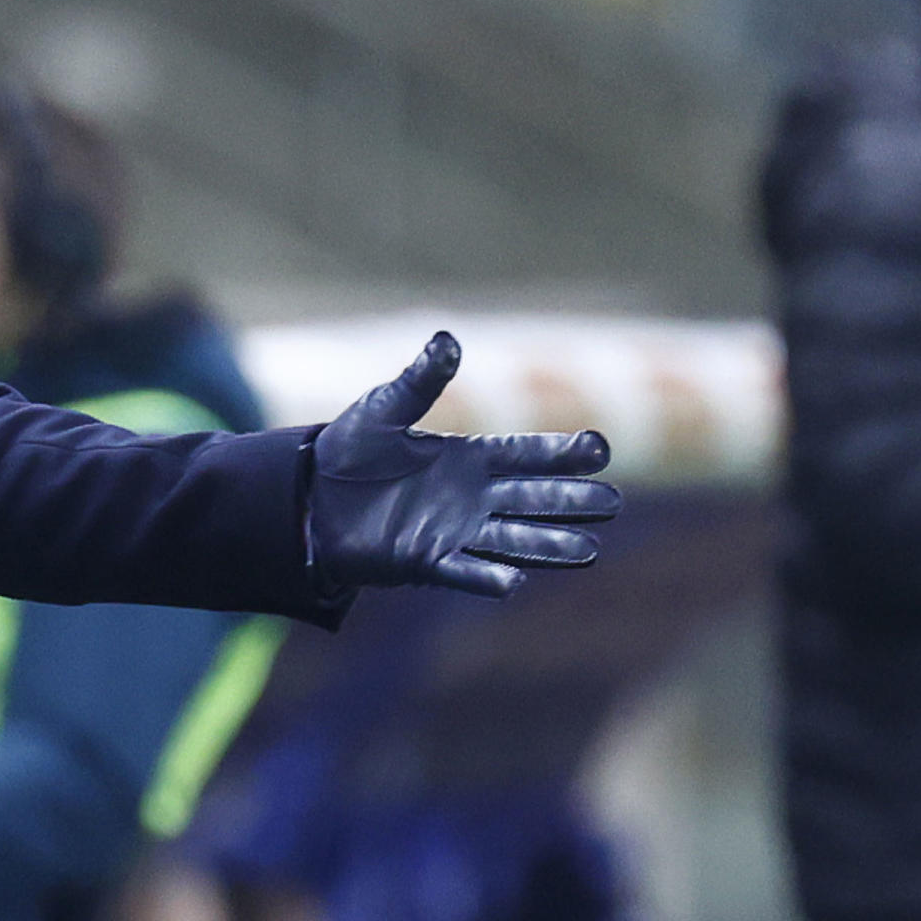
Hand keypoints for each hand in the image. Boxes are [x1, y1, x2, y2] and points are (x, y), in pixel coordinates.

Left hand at [305, 332, 619, 597]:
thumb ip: (420, 380)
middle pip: (532, 498)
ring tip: (588, 551)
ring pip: (513, 538)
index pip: (525, 454)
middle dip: (571, 501)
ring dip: (548, 544)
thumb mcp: (384, 407)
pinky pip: (464, 570)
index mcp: (468, 457)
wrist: (309, 497)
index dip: (562, 453)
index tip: (601, 449)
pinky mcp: (427, 561)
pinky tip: (514, 581)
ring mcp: (453, 531)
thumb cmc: (349, 450)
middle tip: (611, 504)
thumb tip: (448, 339)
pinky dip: (487, 577)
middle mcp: (471, 497)